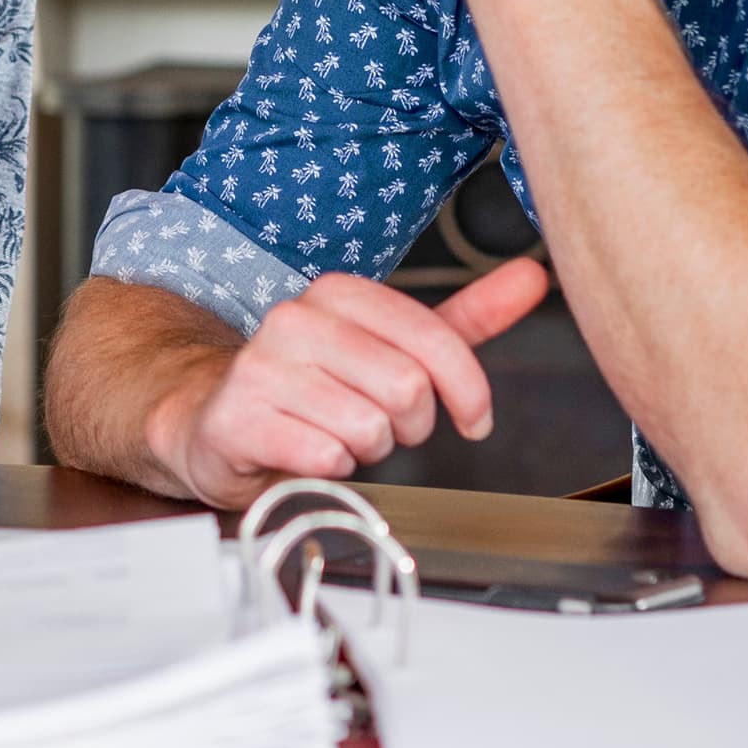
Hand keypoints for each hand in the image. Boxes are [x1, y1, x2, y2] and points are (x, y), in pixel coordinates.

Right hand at [150, 259, 552, 509]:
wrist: (214, 419)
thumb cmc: (313, 387)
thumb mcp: (392, 348)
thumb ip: (465, 318)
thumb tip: (533, 276)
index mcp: (338, 293)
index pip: (433, 338)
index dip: (469, 391)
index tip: (474, 420)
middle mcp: (296, 319)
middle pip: (406, 390)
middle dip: (408, 427)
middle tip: (380, 428)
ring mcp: (262, 367)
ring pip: (368, 429)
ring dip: (365, 451)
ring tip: (335, 438)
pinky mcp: (239, 418)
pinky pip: (324, 458)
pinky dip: (329, 471)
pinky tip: (306, 454)